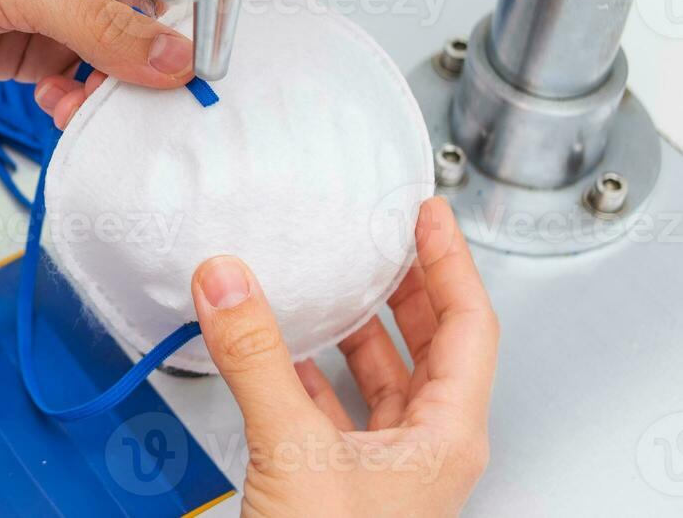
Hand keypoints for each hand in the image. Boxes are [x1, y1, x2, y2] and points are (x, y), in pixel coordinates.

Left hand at [0, 0, 196, 91]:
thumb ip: (100, 27)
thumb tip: (175, 59)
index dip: (186, 9)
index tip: (204, 56)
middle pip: (142, 16)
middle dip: (153, 59)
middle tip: (164, 97)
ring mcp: (49, 11)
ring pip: (110, 57)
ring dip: (113, 87)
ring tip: (103, 107)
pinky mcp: (22, 52)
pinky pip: (74, 81)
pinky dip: (78, 101)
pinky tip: (66, 108)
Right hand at [192, 197, 498, 517]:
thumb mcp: (294, 451)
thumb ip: (256, 360)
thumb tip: (229, 282)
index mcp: (444, 436)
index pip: (469, 325)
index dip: (448, 261)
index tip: (427, 213)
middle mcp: (423, 450)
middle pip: (432, 346)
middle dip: (406, 285)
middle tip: (385, 234)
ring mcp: (383, 471)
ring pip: (382, 379)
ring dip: (357, 327)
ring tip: (331, 282)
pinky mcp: (339, 485)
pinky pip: (335, 410)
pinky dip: (309, 371)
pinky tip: (277, 353)